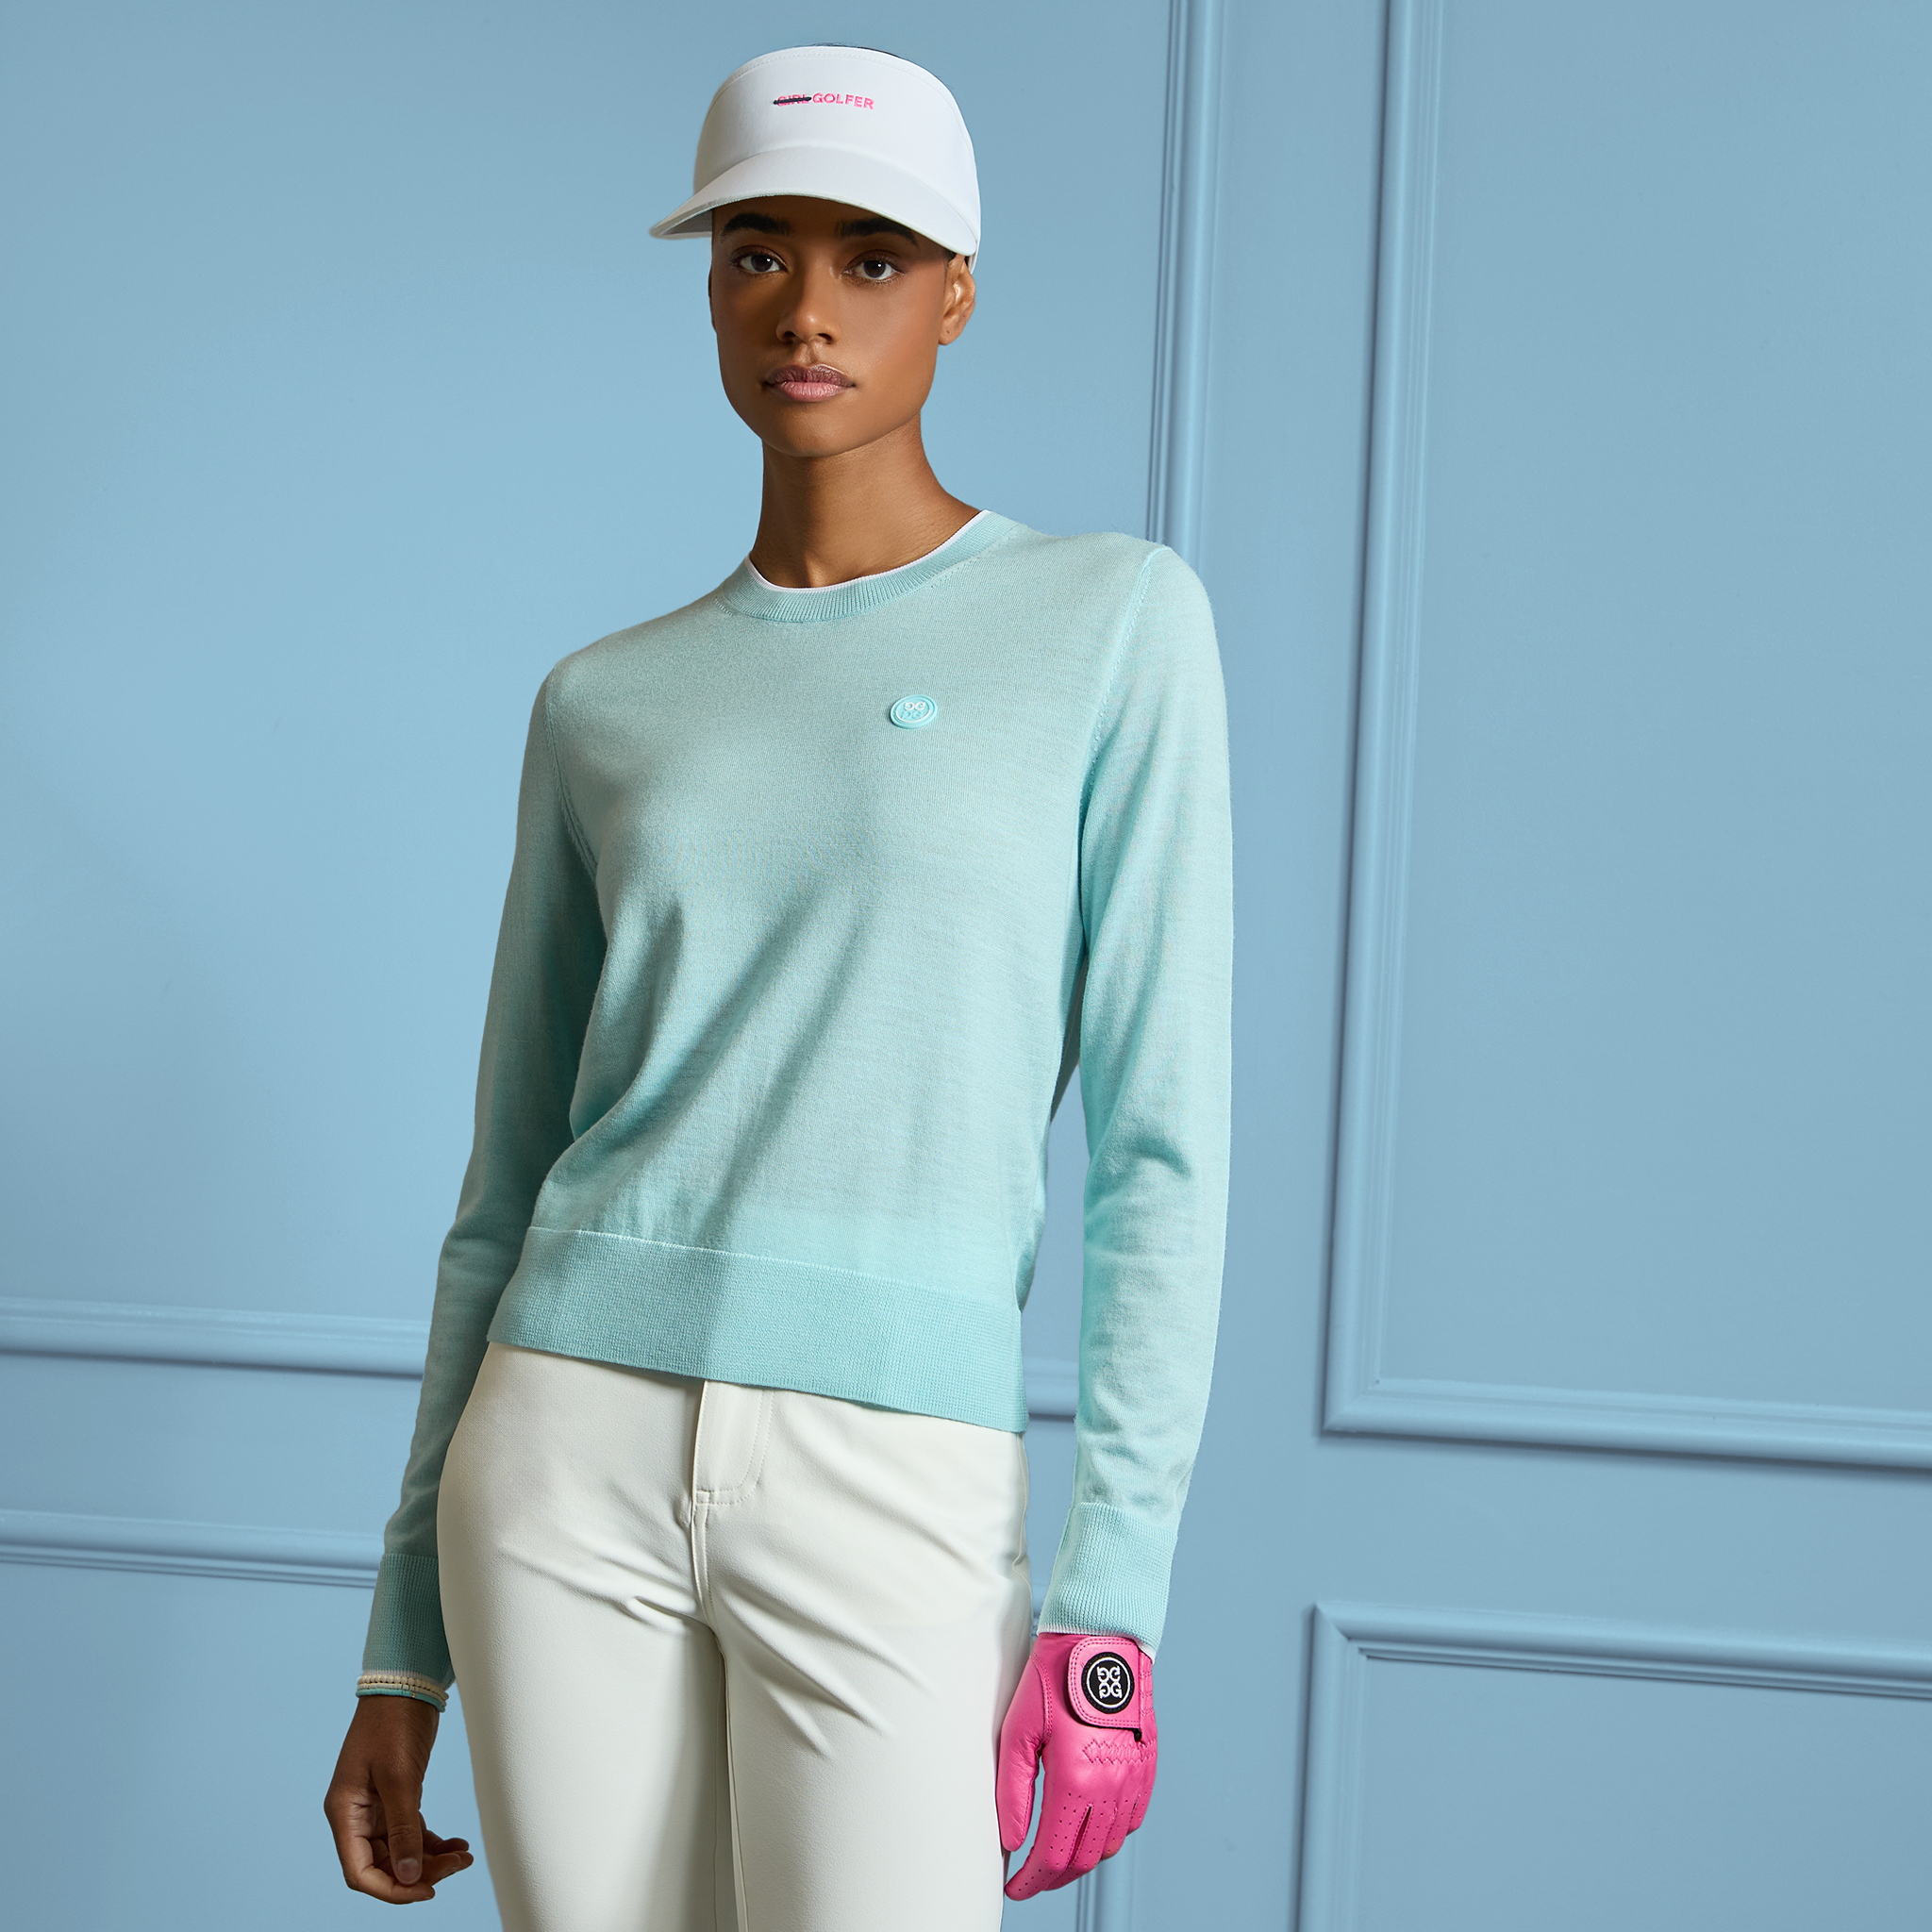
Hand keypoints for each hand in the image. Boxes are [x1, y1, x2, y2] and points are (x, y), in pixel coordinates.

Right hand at [324, 1694, 473, 1902]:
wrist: (406, 1684)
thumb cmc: (393, 1724)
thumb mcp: (400, 1778)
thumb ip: (403, 1829)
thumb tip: (410, 1876)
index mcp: (345, 1813)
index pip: (360, 1871)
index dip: (391, 1889)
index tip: (426, 1890)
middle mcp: (356, 1815)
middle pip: (383, 1864)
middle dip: (419, 1871)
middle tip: (457, 1865)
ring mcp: (376, 1807)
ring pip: (401, 1850)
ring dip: (430, 1858)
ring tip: (463, 1856)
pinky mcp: (396, 1797)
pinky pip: (411, 1831)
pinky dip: (432, 1841)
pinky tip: (457, 1844)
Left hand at [996, 1632, 1156, 1898]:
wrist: (1100, 1637)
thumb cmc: (1054, 1676)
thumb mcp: (1018, 1731)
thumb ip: (1014, 1792)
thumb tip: (1012, 1841)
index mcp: (1076, 1780)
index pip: (1053, 1855)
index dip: (1031, 1881)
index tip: (1014, 1887)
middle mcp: (1111, 1786)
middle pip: (1083, 1859)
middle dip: (1054, 1876)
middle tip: (1032, 1876)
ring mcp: (1134, 1777)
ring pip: (1110, 1845)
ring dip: (1083, 1859)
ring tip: (1058, 1853)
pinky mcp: (1147, 1765)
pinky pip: (1132, 1820)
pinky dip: (1112, 1835)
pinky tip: (1093, 1826)